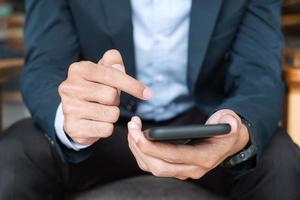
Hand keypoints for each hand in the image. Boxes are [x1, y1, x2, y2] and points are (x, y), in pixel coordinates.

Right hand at [58, 49, 152, 144]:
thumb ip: (112, 63)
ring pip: (111, 114)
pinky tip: (96, 123)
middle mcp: (69, 87)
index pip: (111, 75)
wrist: (73, 113)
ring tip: (100, 111)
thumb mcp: (102, 72)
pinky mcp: (73, 127)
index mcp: (78, 69)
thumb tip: (118, 64)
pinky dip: (107, 128)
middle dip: (115, 101)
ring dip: (112, 115)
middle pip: (112, 96)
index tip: (147, 93)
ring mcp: (69, 108)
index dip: (132, 85)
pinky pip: (106, 129)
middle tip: (106, 101)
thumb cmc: (93, 90)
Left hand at [127, 109, 248, 179]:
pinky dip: (141, 152)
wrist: (228, 143)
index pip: (174, 156)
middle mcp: (193, 169)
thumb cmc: (226, 132)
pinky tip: (137, 138)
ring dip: (138, 150)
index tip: (138, 134)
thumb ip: (231, 122)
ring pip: (153, 168)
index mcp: (205, 158)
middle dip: (140, 148)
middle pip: (159, 167)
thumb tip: (229, 124)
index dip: (154, 147)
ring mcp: (183, 171)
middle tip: (132, 127)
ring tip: (132, 129)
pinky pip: (153, 165)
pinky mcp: (176, 168)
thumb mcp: (232, 123)